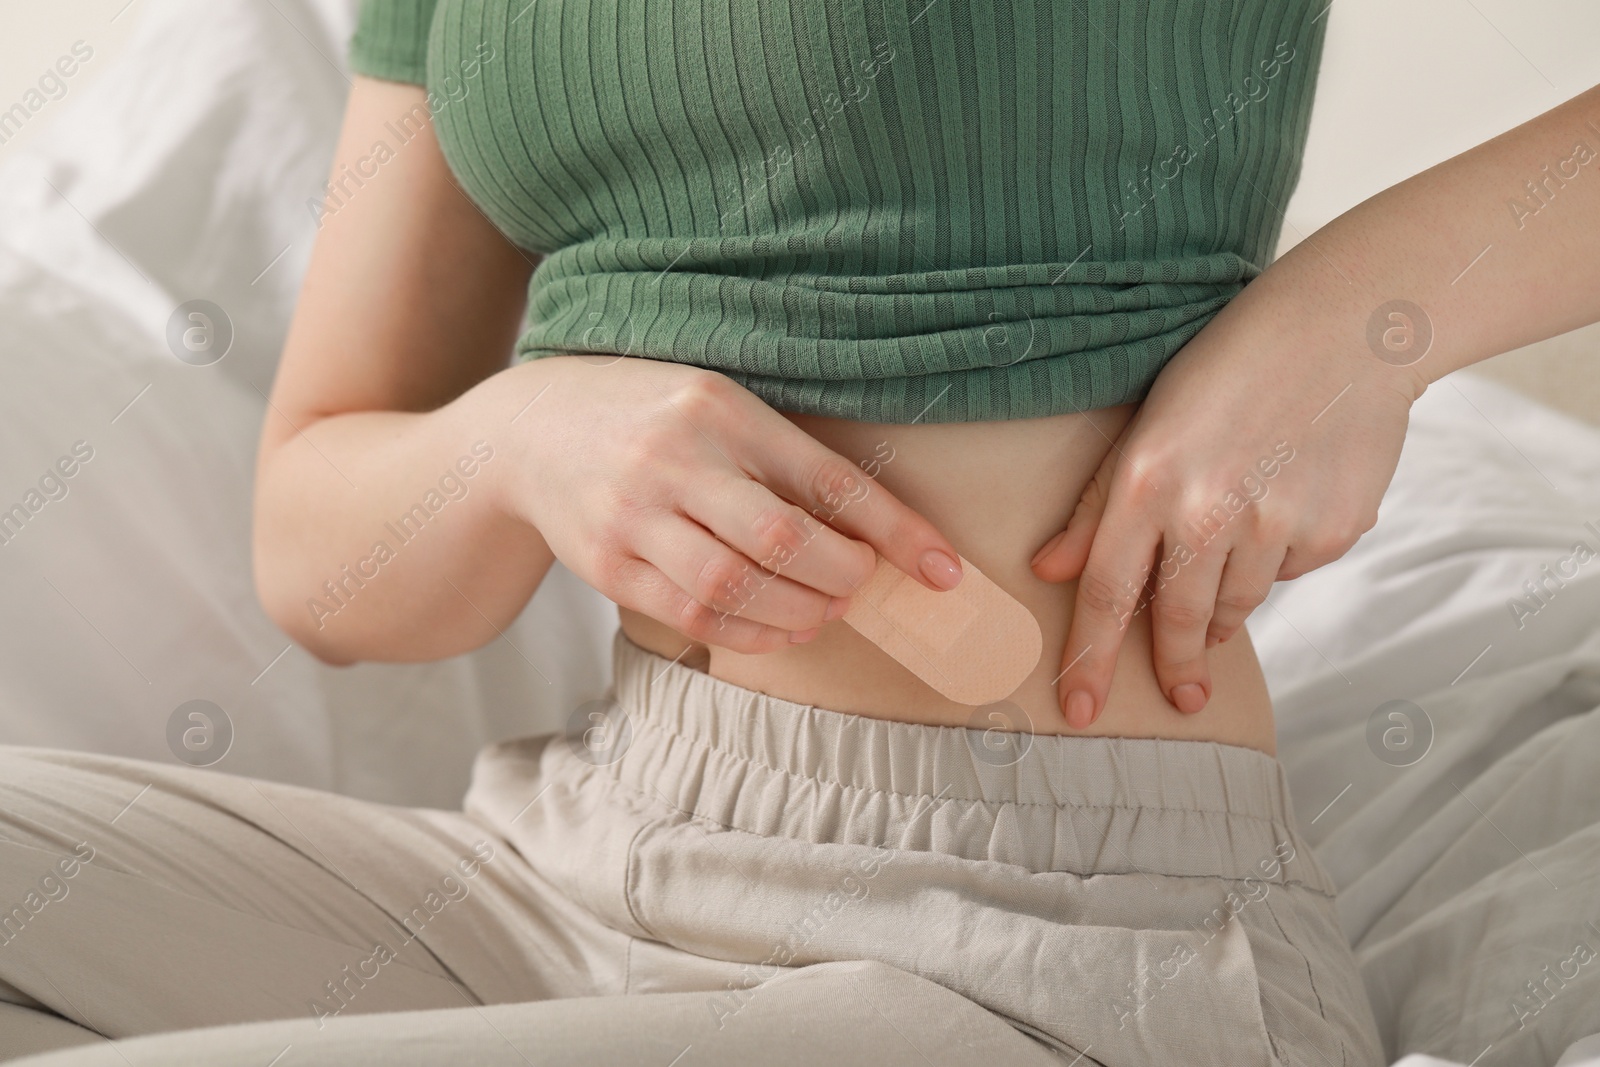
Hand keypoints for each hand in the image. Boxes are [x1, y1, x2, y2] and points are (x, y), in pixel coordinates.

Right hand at [501, 356, 964, 652]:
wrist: (531, 431)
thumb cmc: (651, 418)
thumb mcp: (717, 406)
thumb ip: (782, 457)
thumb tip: (870, 534)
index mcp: (719, 409)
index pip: (827, 479)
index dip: (895, 532)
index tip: (945, 571)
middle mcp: (675, 461)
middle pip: (783, 540)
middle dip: (843, 578)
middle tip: (862, 587)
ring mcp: (635, 517)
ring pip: (736, 587)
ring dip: (800, 614)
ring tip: (824, 611)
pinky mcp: (609, 568)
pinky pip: (694, 615)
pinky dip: (753, 633)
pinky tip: (780, 628)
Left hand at [1029, 294, 1419, 727]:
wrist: (1343, 331)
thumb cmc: (1225, 372)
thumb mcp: (1146, 423)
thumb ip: (1096, 504)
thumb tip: (1049, 571)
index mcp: (1147, 480)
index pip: (1105, 592)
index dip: (1089, 659)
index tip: (1081, 711)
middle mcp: (1209, 510)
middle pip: (1174, 618)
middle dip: (1171, 667)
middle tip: (1182, 698)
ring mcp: (1276, 525)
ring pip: (1236, 604)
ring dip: (1223, 608)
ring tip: (1230, 569)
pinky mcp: (1331, 531)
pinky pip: (1290, 573)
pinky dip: (1278, 559)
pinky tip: (1284, 506)